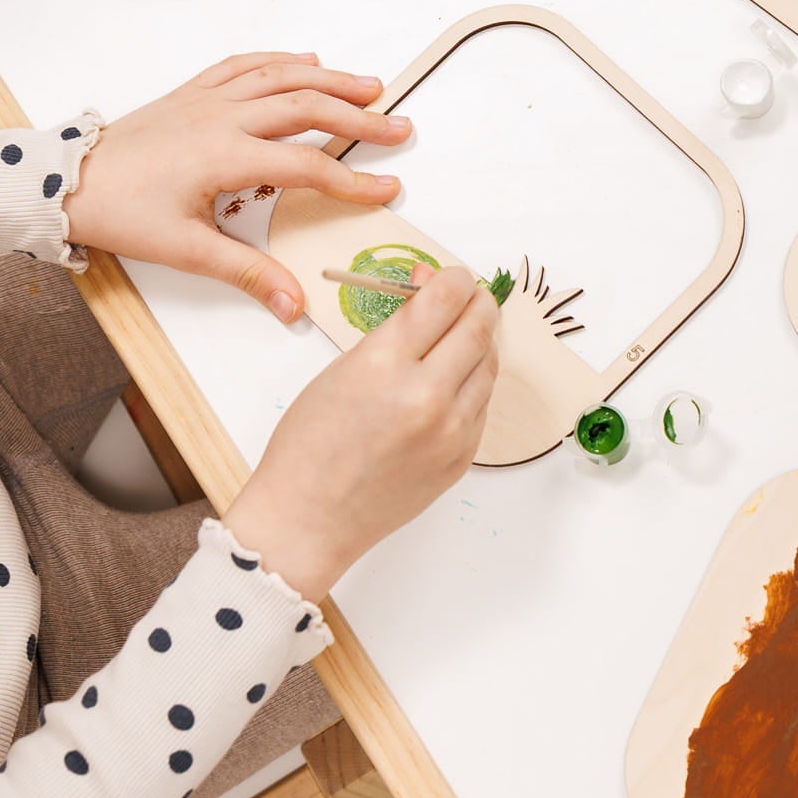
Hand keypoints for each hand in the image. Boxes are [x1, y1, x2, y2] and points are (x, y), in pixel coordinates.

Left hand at [62, 52, 411, 321]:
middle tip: (397, 127)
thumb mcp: (186, 250)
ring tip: (368, 86)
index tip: (385, 188)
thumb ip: (247, 273)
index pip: (307, 165)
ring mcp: (207, 98)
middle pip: (306, 108)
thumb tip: (292, 303)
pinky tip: (304, 60)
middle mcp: (222, 117)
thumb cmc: (120, 212)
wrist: (67, 183)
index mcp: (225, 156)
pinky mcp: (191, 92)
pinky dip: (279, 60)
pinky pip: (244, 64)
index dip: (352, 180)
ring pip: (280, 76)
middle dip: (358, 116)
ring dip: (329, 78)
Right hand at [224, 265, 498, 599]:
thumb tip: (429, 290)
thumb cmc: (309, 444)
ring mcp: (450, 431)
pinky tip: (455, 378)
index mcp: (385, 364)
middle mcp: (426, 395)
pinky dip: (475, 383)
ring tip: (462, 335)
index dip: (452, 279)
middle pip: (477, 328)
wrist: (308, 520)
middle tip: (470, 297)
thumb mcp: (342, 369)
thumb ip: (393, 330)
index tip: (451, 277)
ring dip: (481, 342)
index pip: (443, 300)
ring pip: (489, 365)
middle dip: (478, 304)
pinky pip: (482, 405)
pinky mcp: (461, 458)